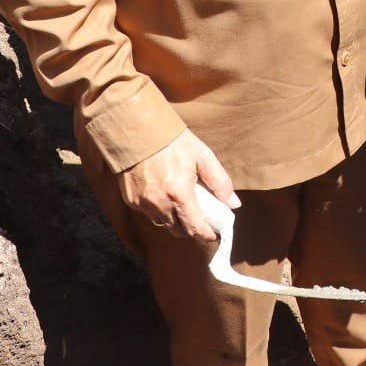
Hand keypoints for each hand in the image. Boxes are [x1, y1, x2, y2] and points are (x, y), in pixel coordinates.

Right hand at [117, 129, 237, 243]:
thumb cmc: (173, 141)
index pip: (195, 228)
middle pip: (178, 230)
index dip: (207, 235)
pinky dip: (159, 209)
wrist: (138, 130)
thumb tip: (233, 204)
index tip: (215, 234)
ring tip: (182, 202)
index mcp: (179, 194)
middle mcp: (159, 203)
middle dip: (191, 228)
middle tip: (201, 218)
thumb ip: (220, 182)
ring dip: (174, 219)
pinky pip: (149, 213)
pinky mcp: (131, 200)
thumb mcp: (203, 156)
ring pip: (163, 223)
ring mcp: (143, 203)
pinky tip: (164, 193)